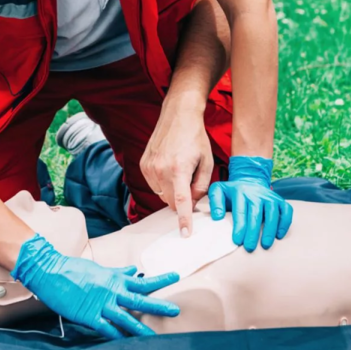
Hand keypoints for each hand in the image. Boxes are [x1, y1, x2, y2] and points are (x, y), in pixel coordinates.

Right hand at [11, 234, 179, 338]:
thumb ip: (118, 272)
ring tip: (155, 336)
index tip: (176, 276)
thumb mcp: (100, 269)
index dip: (160, 279)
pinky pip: (106, 329)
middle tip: (175, 310)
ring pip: (126, 318)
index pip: (142, 280)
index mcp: (114, 279)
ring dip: (141, 327)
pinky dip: (117, 337)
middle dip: (158, 305)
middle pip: (139, 299)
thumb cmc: (74, 270)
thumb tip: (135, 270)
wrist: (50, 271)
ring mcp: (101, 304)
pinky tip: (127, 343)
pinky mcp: (89, 316)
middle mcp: (111, 291)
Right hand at [141, 102, 212, 237]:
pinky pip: (154, 185)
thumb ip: (201, 186)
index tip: (184, 234)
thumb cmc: (196, 137)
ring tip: (180, 169)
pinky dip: (163, 182)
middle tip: (191, 184)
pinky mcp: (143, 164)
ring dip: (172, 190)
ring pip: (162, 194)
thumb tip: (193, 203)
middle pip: (170, 201)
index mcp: (179, 169)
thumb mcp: (207, 162)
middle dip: (182, 200)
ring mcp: (149, 167)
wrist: (178, 115)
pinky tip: (170, 167)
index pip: (181, 202)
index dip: (183, 220)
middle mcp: (160, 170)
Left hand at [207, 156, 292, 251]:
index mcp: (240, 191)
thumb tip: (218, 216)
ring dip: (270, 229)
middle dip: (253, 231)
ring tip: (265, 245)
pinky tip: (279, 236)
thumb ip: (215, 202)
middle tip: (250, 247)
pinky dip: (285, 223)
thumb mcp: (218, 190)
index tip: (237, 241)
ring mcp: (269, 196)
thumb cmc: (232, 192)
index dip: (239, 227)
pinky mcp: (280, 200)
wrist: (249, 180)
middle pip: (256, 213)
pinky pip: (286, 210)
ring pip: (273, 212)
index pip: (240, 210)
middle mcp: (256, 193)